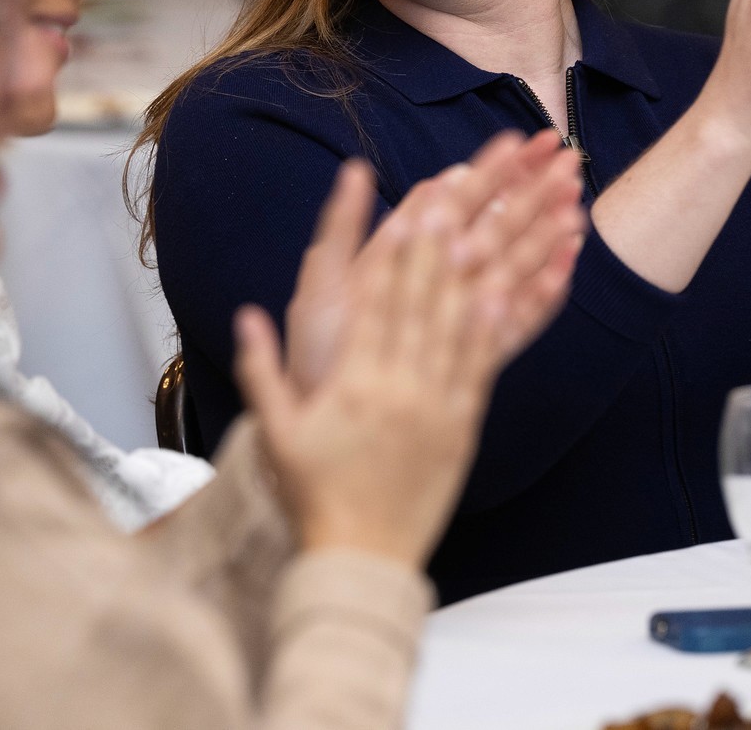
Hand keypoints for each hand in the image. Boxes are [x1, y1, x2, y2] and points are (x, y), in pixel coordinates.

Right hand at [236, 162, 575, 564]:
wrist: (360, 555)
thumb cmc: (314, 493)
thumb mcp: (276, 434)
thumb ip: (261, 372)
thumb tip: (246, 316)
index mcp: (353, 383)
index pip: (378, 304)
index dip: (398, 254)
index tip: (412, 211)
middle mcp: (398, 387)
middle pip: (422, 303)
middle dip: (440, 245)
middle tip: (459, 196)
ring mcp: (434, 407)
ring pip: (458, 328)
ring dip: (475, 274)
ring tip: (490, 230)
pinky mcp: (460, 429)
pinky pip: (480, 370)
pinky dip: (493, 331)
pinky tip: (504, 295)